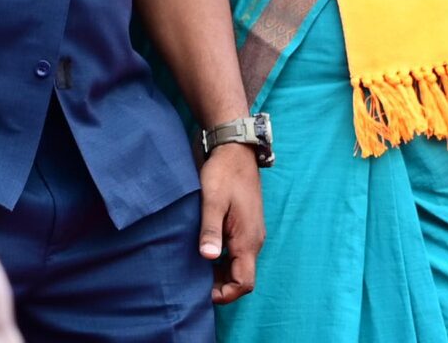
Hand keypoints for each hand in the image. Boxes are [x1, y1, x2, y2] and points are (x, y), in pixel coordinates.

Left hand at [200, 142, 263, 303]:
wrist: (235, 151)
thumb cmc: (223, 174)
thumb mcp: (212, 200)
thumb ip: (210, 229)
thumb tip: (207, 257)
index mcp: (248, 240)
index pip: (244, 282)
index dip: (226, 293)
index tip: (204, 295)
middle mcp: (253, 241)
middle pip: (242, 277)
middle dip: (221, 286)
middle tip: (194, 286)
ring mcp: (250, 234)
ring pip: (239, 265)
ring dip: (221, 273)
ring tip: (195, 273)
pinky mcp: (244, 226)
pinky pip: (236, 252)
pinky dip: (222, 260)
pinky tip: (203, 254)